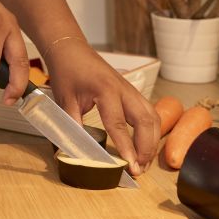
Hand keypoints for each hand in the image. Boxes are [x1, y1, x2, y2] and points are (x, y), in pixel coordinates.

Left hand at [38, 40, 159, 175]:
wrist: (70, 48)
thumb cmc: (66, 71)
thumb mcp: (65, 100)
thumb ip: (72, 126)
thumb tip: (74, 152)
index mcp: (105, 90)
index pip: (118, 124)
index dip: (126, 147)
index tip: (130, 167)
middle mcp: (123, 89)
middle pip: (146, 121)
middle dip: (146, 148)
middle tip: (139, 170)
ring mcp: (131, 89)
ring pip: (153, 117)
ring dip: (152, 141)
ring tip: (143, 162)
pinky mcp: (133, 92)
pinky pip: (150, 112)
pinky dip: (152, 131)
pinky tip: (145, 146)